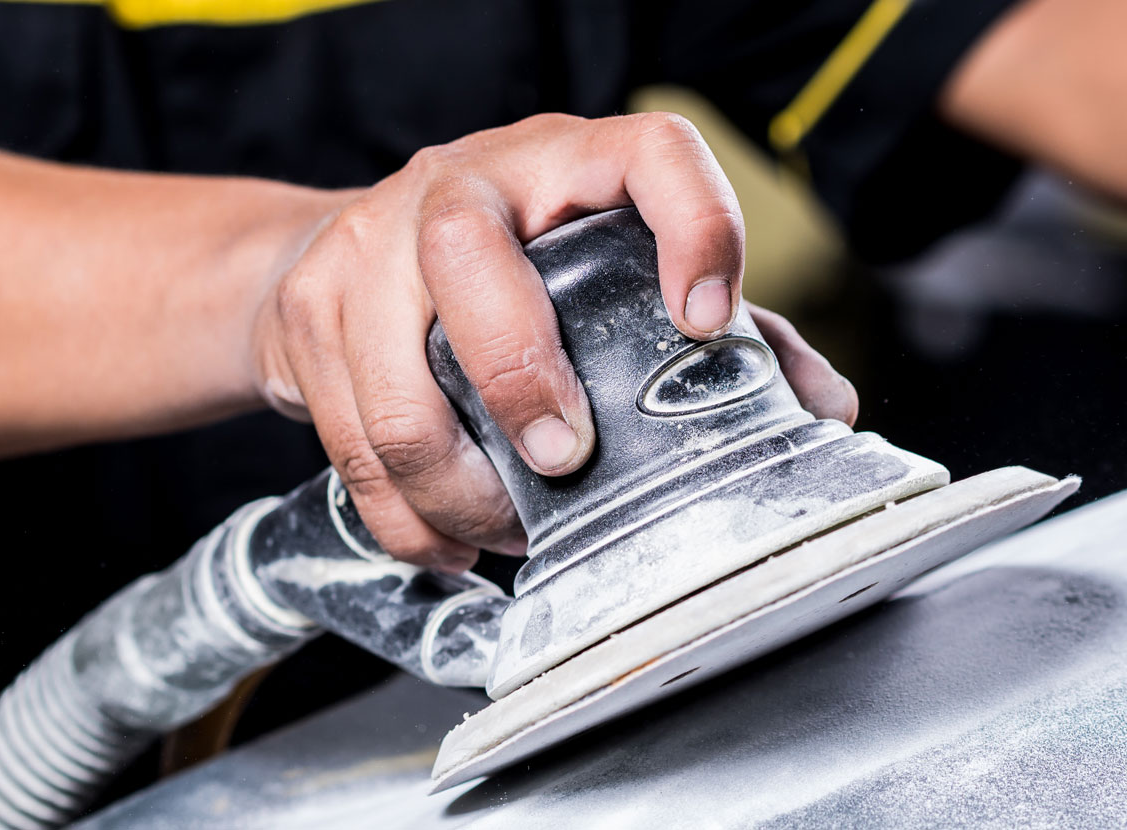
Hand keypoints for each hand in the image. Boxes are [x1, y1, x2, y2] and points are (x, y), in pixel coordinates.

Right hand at [251, 113, 856, 569]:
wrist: (319, 259)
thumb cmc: (503, 273)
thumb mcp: (611, 272)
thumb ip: (724, 333)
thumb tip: (820, 406)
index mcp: (565, 161)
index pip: (649, 154)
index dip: (695, 225)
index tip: (709, 318)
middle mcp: (459, 184)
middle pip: (469, 256)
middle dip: (520, 379)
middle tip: (565, 460)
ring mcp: (367, 244)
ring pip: (399, 388)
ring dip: (462, 490)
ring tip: (509, 528)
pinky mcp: (306, 317)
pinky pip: (352, 449)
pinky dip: (409, 522)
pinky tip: (452, 542)